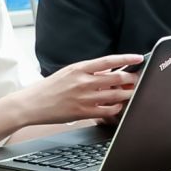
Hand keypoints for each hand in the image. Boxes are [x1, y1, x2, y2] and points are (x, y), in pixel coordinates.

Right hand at [17, 55, 143, 125]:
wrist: (32, 104)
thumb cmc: (50, 87)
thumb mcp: (69, 72)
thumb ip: (89, 71)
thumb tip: (109, 70)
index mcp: (80, 68)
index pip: (109, 61)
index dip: (126, 59)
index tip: (138, 58)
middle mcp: (83, 82)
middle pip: (117, 78)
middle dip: (132, 79)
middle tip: (138, 79)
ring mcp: (84, 98)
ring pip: (116, 95)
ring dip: (128, 94)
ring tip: (132, 92)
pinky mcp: (83, 112)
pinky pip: (107, 110)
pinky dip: (117, 108)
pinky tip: (118, 106)